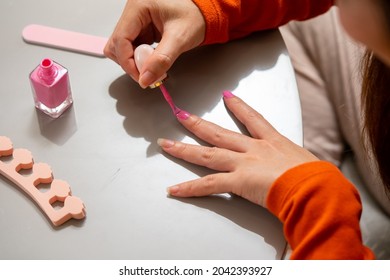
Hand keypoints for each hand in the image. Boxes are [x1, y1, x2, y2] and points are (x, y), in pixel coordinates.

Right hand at [104, 0, 205, 87]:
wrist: (205, 13)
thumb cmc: (195, 16)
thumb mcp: (179, 39)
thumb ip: (161, 60)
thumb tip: (145, 78)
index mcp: (138, 7)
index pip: (120, 39)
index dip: (127, 62)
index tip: (140, 77)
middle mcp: (133, 13)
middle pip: (117, 45)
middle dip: (130, 63)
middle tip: (148, 72)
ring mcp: (136, 22)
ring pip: (122, 49)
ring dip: (134, 62)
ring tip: (153, 65)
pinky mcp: (141, 31)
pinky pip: (133, 49)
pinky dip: (141, 60)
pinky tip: (154, 62)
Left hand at [157, 91, 317, 207]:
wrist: (315, 187)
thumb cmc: (316, 178)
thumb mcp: (307, 164)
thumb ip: (297, 165)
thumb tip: (303, 171)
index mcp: (272, 142)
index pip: (253, 119)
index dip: (238, 107)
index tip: (227, 98)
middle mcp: (253, 149)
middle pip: (218, 133)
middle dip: (197, 123)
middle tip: (181, 114)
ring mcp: (243, 163)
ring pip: (206, 153)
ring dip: (183, 149)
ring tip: (166, 144)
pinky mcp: (238, 181)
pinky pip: (208, 185)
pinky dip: (189, 188)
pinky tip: (174, 189)